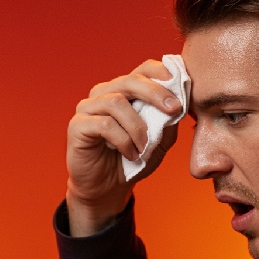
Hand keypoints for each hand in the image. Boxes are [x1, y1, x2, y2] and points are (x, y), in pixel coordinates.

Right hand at [66, 59, 182, 235]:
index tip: (179, 86)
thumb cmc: (133, 161)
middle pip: (130, 80)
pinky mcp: (78, 125)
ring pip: (116, 102)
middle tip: (173, 109)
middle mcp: (103, 94)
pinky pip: (104, 124)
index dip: (161, 72)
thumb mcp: (160, 140)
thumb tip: (181, 100)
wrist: (108, 188)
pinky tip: (130, 153)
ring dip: (137, 127)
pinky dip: (123, 140)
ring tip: (144, 148)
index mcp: (124, 92)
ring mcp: (88, 108)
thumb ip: (168, 119)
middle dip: (155, 93)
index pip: (142, 69)